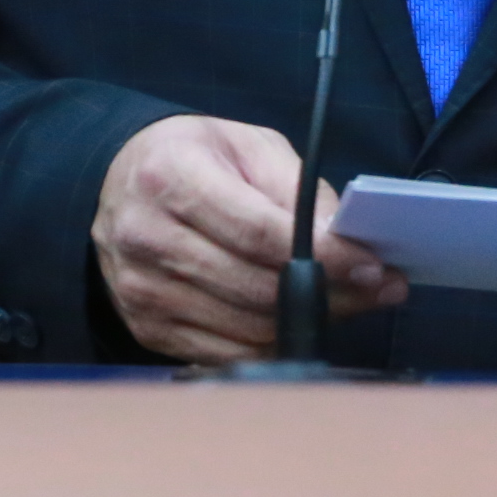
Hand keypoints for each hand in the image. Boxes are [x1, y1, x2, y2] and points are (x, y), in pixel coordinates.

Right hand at [90, 114, 407, 362]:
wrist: (118, 182)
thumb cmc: (193, 157)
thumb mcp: (246, 145)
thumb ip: (296, 187)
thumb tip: (345, 238)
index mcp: (171, 177)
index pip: (258, 231)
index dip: (322, 254)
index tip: (369, 264)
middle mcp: (147, 236)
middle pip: (255, 286)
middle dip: (330, 293)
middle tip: (377, 287)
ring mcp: (142, 289)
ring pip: (246, 327)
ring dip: (308, 321)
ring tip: (350, 302)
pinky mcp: (146, 327)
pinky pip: (225, 352)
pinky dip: (272, 342)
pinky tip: (300, 321)